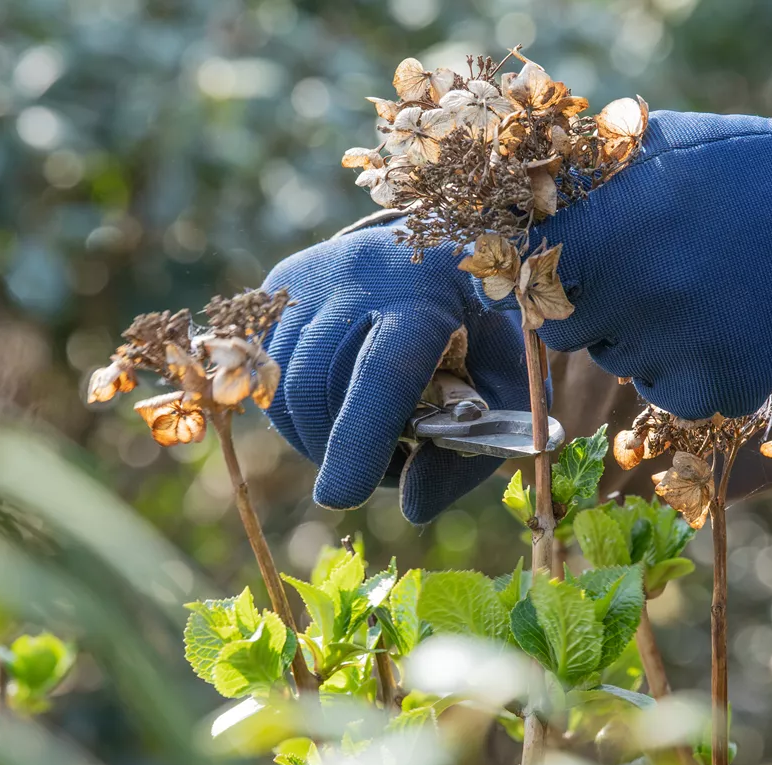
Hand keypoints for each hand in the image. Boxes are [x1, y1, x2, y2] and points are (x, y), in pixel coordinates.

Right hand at [260, 224, 528, 522]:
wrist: (448, 251)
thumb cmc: (484, 332)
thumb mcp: (505, 391)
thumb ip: (466, 454)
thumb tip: (410, 505)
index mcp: (430, 294)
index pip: (382, 371)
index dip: (359, 438)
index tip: (341, 497)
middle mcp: (361, 273)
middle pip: (319, 384)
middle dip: (339, 449)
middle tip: (386, 463)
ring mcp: (312, 274)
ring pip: (284, 383)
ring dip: (316, 434)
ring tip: (366, 434)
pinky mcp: (282, 286)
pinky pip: (267, 370)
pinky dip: (295, 410)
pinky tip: (336, 405)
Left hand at [485, 110, 771, 419]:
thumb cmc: (749, 174)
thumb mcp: (662, 146)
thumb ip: (586, 178)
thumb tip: (523, 202)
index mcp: (604, 224)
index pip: (525, 270)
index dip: (543, 264)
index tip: (571, 255)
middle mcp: (628, 291)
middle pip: (563, 324)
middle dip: (590, 303)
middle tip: (646, 271)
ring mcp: (671, 347)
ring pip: (616, 359)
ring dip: (640, 335)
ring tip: (698, 288)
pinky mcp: (713, 389)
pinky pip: (665, 391)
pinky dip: (685, 369)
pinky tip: (723, 325)